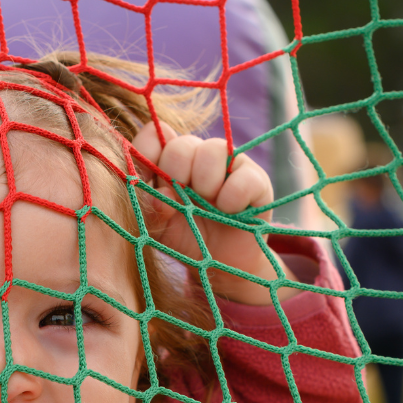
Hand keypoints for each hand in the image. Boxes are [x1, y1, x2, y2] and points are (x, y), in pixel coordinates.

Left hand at [132, 122, 298, 304]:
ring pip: (213, 150)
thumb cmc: (184, 238)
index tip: (150, 181)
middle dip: (176, 176)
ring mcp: (227, 164)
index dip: (147, 152)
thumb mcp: (158, 227)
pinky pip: (242, 176)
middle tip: (182, 201)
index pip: (152, 137)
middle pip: (181, 145)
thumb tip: (160, 195)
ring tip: (208, 206)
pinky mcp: (255, 179)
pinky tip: (228, 211)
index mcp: (166, 162)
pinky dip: (231, 198)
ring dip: (205, 184)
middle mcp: (195, 156)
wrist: (219, 265)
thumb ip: (150, 208)